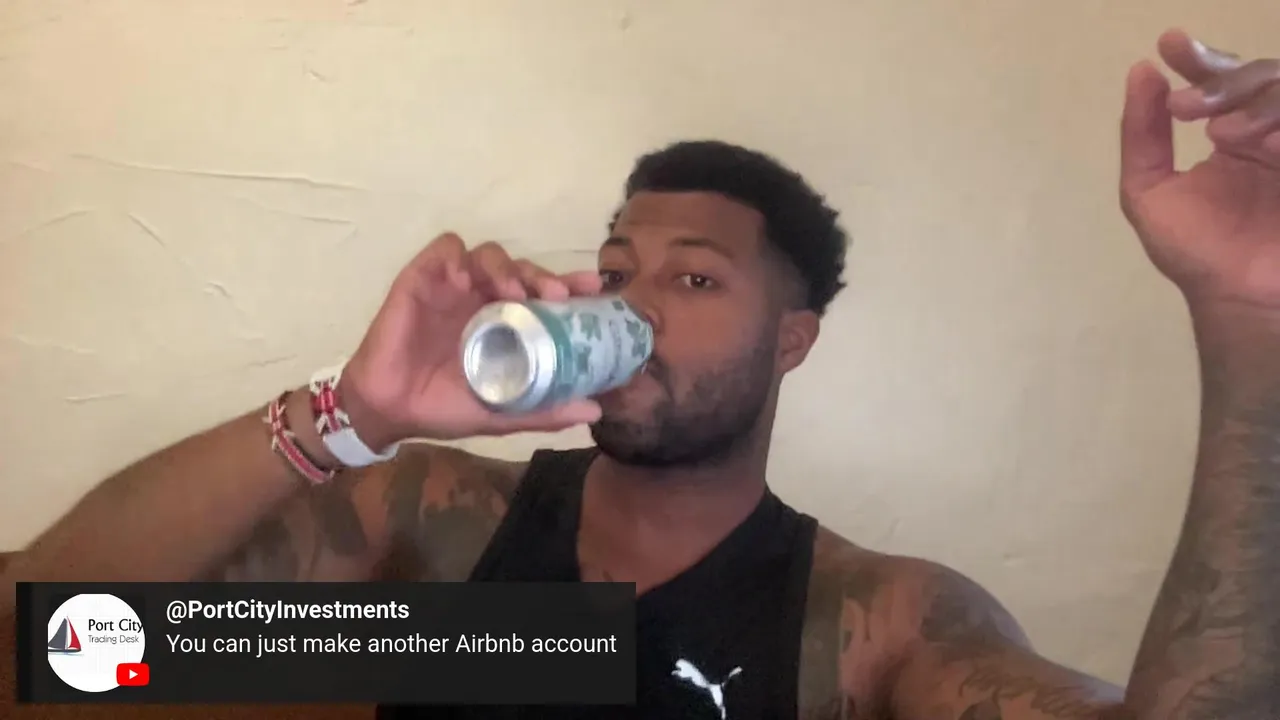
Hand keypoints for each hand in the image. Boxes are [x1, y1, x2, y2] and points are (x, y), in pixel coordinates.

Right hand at [337, 233, 604, 445]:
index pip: (544, 292)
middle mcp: (484, 299)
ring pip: (487, 254)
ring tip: (513, 293)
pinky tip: (465, 281)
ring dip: (505, 267)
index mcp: (506, 323)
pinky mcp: (420, 280)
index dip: (570, 284)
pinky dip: (458, 258)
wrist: (391, 412)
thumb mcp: (501, 412)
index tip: (594, 289)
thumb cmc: (446, 408)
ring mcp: (453, 287)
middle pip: (521, 268)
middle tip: (556, 293)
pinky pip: (444, 251)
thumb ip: (544, 410)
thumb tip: (595, 411)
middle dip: (542, 275)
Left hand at [1121, 29, 1279, 312]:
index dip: (1199, 56)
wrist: (1241, 299)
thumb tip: (1142, 72)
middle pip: (1261, 75)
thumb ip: (1141, 135)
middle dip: (1223, 82)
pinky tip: (1266, 146)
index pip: (1220, 79)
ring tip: (1223, 136)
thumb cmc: (1196, 251)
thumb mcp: (1149, 192)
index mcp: (1232, 130)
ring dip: (1256, 106)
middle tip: (1189, 108)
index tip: (1169, 44)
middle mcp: (1269, 130)